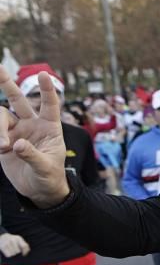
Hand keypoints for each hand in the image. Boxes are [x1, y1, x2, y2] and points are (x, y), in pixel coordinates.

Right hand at [0, 68, 70, 208]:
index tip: (44, 75)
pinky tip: (1, 149)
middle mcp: (32, 124)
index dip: (47, 90)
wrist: (38, 189)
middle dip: (7, 84)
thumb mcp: (45, 167)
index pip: (49, 104)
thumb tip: (16, 144)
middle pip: (18, 100)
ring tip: (3, 148)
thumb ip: (32, 155)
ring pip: (1, 117)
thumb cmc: (50, 175)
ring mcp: (16, 131)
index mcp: (50, 127)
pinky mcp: (3, 140)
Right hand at [0, 233, 29, 257]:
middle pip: (18, 251)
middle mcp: (13, 240)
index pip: (24, 246)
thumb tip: (26, 252)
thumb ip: (25, 245)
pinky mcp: (2, 247)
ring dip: (13, 253)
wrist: (3, 237)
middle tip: (15, 250)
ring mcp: (7, 243)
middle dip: (17, 252)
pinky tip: (8, 251)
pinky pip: (8, 255)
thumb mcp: (19, 240)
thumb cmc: (13, 240)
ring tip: (11, 250)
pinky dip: (9, 255)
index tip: (24, 254)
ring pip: (13, 254)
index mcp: (18, 238)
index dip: (25, 251)